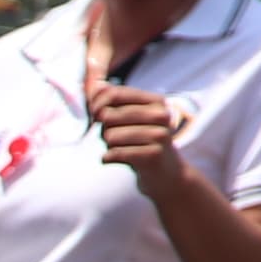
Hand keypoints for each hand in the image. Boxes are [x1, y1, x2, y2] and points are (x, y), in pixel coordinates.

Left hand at [90, 84, 187, 200]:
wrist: (166, 175)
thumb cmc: (142, 143)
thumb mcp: (131, 119)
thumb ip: (112, 101)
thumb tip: (95, 86)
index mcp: (156, 101)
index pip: (115, 93)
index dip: (96, 104)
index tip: (93, 116)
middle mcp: (161, 115)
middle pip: (109, 115)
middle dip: (102, 129)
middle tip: (109, 137)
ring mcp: (159, 135)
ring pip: (110, 136)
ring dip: (107, 145)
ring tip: (117, 149)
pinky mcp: (153, 156)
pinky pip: (115, 154)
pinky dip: (108, 158)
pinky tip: (113, 159)